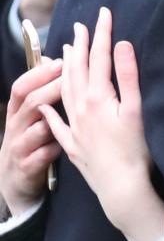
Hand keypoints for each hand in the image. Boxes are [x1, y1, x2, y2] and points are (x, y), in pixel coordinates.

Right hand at [0, 60, 62, 215]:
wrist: (13, 180)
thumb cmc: (27, 140)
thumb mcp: (28, 116)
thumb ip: (39, 90)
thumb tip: (51, 60)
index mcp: (16, 111)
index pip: (20, 87)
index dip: (38, 74)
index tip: (59, 62)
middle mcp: (15, 126)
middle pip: (31, 103)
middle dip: (52, 89)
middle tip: (71, 79)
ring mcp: (20, 147)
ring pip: (39, 129)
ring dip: (56, 121)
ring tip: (73, 113)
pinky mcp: (27, 167)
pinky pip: (44, 154)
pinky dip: (56, 148)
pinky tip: (67, 144)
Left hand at [40, 7, 163, 240]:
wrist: (122, 188)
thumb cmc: (136, 151)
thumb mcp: (137, 110)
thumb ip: (129, 76)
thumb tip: (122, 44)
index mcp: (99, 98)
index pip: (99, 57)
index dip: (102, 34)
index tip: (103, 13)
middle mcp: (82, 109)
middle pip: (79, 70)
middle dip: (81, 45)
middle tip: (80, 25)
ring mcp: (75, 128)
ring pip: (65, 91)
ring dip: (65, 69)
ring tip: (63, 52)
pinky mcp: (74, 146)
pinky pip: (57, 124)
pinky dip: (50, 110)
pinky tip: (44, 104)